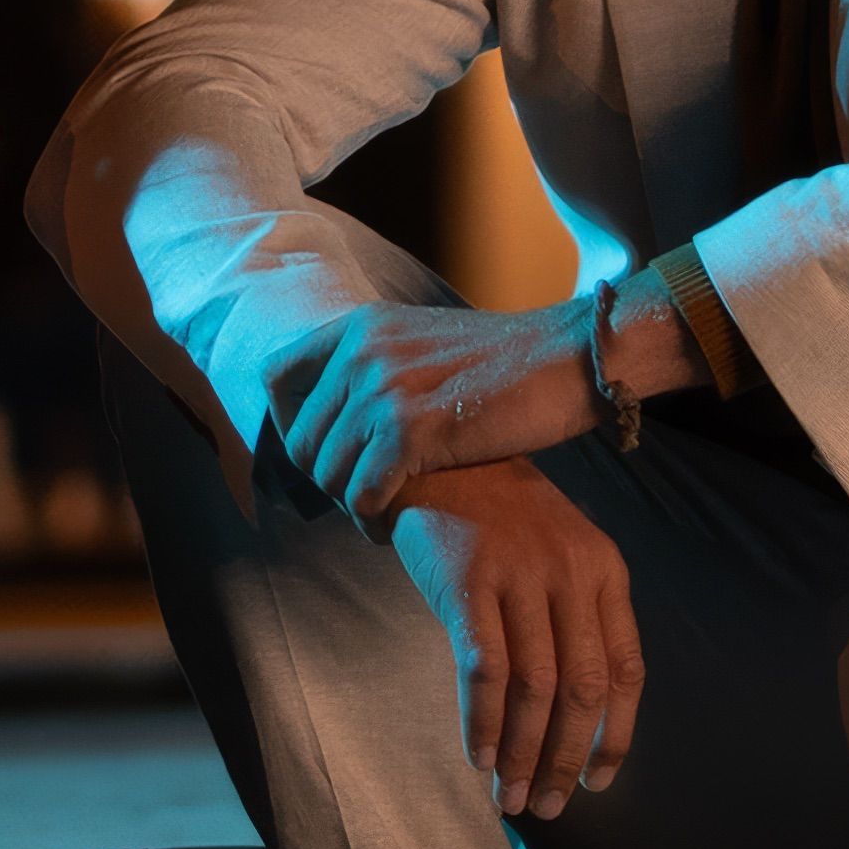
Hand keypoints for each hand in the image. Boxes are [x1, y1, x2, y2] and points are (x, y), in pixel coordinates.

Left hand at [288, 300, 598, 522]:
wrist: (569, 357)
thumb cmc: (510, 364)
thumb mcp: (427, 346)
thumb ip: (382, 367)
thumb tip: (346, 415)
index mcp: (362, 326)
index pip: (278, 376)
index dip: (287, 423)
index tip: (322, 451)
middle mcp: (362, 352)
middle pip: (302, 440)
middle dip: (330, 479)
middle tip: (367, 496)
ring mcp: (383, 389)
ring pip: (329, 474)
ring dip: (355, 505)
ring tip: (385, 513)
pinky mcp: (411, 429)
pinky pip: (363, 494)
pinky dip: (375, 519)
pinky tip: (397, 522)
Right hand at [387, 460, 643, 818]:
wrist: (439, 458)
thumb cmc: (500, 520)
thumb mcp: (560, 555)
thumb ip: (576, 617)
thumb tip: (575, 715)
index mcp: (606, 572)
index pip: (626, 670)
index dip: (616, 735)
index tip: (598, 782)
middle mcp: (572, 574)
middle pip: (582, 688)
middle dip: (564, 757)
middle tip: (546, 804)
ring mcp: (520, 576)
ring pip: (534, 687)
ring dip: (521, 751)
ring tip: (508, 796)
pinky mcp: (469, 582)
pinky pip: (483, 668)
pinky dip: (482, 720)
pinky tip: (477, 754)